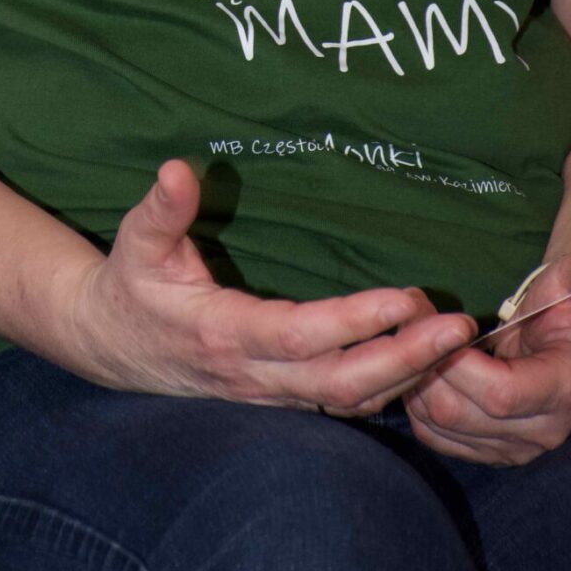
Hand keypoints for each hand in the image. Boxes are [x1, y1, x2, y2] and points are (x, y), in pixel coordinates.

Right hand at [68, 160, 475, 412]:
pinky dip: (388, 388)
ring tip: (455, 341)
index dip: (358, 321)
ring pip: (349, 400)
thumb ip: (162, 208)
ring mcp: (270, 393)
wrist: (111, 346)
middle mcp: (254, 374)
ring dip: (407, 375)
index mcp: (224, 333)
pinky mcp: (281, 397)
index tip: (407, 297)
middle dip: (407, 358)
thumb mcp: (137, 242)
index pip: (304, 335)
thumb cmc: (131, 285)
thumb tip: (179, 168)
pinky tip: (423, 363)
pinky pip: (343, 402)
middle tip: (460, 328)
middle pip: (343, 382)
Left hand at [405, 250, 570, 465]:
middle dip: (428, 364)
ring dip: (415, 379)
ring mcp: (513, 447)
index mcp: (567, 389)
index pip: (503, 394)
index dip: (463, 364)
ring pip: (441, 426)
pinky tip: (420, 365)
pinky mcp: (488, 451)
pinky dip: (417, 401)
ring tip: (414, 336)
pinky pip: (436, 436)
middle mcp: (541, 431)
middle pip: (462, 413)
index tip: (447, 325)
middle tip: (414, 320)